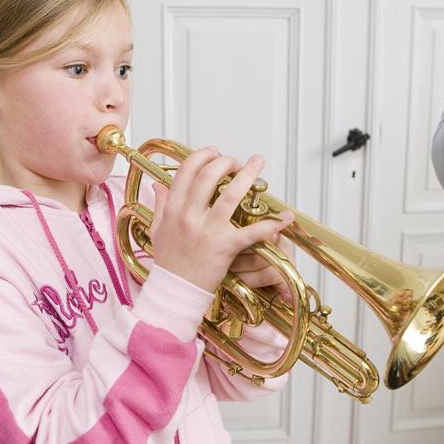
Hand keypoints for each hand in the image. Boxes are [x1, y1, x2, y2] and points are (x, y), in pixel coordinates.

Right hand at [149, 148, 294, 292]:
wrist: (175, 291)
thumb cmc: (169, 262)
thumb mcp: (158, 229)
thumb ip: (160, 205)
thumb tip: (158, 185)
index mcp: (173, 209)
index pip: (187, 171)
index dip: (203, 156)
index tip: (214, 152)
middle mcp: (189, 216)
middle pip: (209, 175)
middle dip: (226, 161)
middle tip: (237, 162)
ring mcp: (208, 231)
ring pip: (231, 195)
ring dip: (248, 175)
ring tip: (258, 163)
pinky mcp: (225, 248)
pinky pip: (251, 232)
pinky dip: (271, 224)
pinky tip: (285, 217)